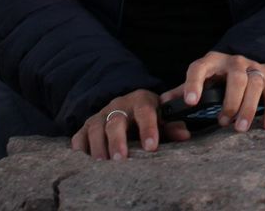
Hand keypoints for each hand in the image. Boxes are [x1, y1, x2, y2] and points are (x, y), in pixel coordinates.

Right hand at [71, 88, 191, 160]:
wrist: (127, 105)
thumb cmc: (148, 117)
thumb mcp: (162, 118)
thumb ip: (172, 127)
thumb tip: (184, 135)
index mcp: (141, 101)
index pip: (145, 112)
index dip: (148, 128)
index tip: (152, 147)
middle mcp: (118, 105)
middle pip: (115, 120)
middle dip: (118, 140)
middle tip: (121, 158)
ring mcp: (100, 115)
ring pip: (95, 127)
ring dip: (98, 146)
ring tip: (103, 164)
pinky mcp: (86, 127)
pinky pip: (79, 136)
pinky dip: (80, 148)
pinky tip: (84, 161)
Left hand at [162, 51, 264, 132]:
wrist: (246, 64)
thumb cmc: (217, 78)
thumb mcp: (200, 80)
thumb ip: (183, 92)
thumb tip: (162, 104)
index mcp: (212, 61)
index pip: (199, 68)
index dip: (194, 83)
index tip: (191, 101)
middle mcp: (234, 61)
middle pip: (235, 77)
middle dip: (230, 101)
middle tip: (222, 122)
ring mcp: (254, 66)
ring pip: (254, 84)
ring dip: (248, 107)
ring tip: (240, 127)